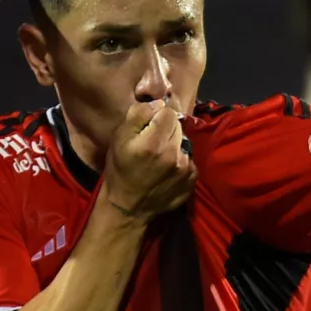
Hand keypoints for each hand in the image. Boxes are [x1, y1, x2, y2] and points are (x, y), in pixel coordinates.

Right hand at [103, 100, 197, 223]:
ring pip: (184, 142)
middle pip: (178, 126)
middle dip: (166, 129)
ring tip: (159, 157)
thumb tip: (158, 103)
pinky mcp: (191, 180)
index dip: (157, 115)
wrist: (127, 206)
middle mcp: (173, 154)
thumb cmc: (120, 169)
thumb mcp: (119, 138)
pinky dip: (180, 160)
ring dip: (174, 145)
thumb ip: (138, 114)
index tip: (148, 126)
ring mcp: (185, 169)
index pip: (168, 112)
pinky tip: (167, 169)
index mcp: (153, 142)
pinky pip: (189, 160)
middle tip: (152, 142)